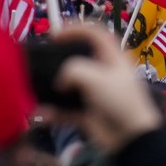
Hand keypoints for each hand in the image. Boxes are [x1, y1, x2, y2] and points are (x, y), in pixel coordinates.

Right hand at [49, 22, 162, 154]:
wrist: (131, 137)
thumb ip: (73, 70)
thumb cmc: (119, 100)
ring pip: (68, 85)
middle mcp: (103, 73)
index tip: (54, 34)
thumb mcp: (96, 77)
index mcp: (112, 58)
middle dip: (59, 60)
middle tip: (40, 62)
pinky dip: (54, 112)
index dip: (76, 28)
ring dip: (51, 89)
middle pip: (79, 59)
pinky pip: (65, 109)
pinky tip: (42, 114)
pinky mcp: (88, 113)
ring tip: (34, 89)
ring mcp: (95, 93)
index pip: (96, 33)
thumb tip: (60, 81)